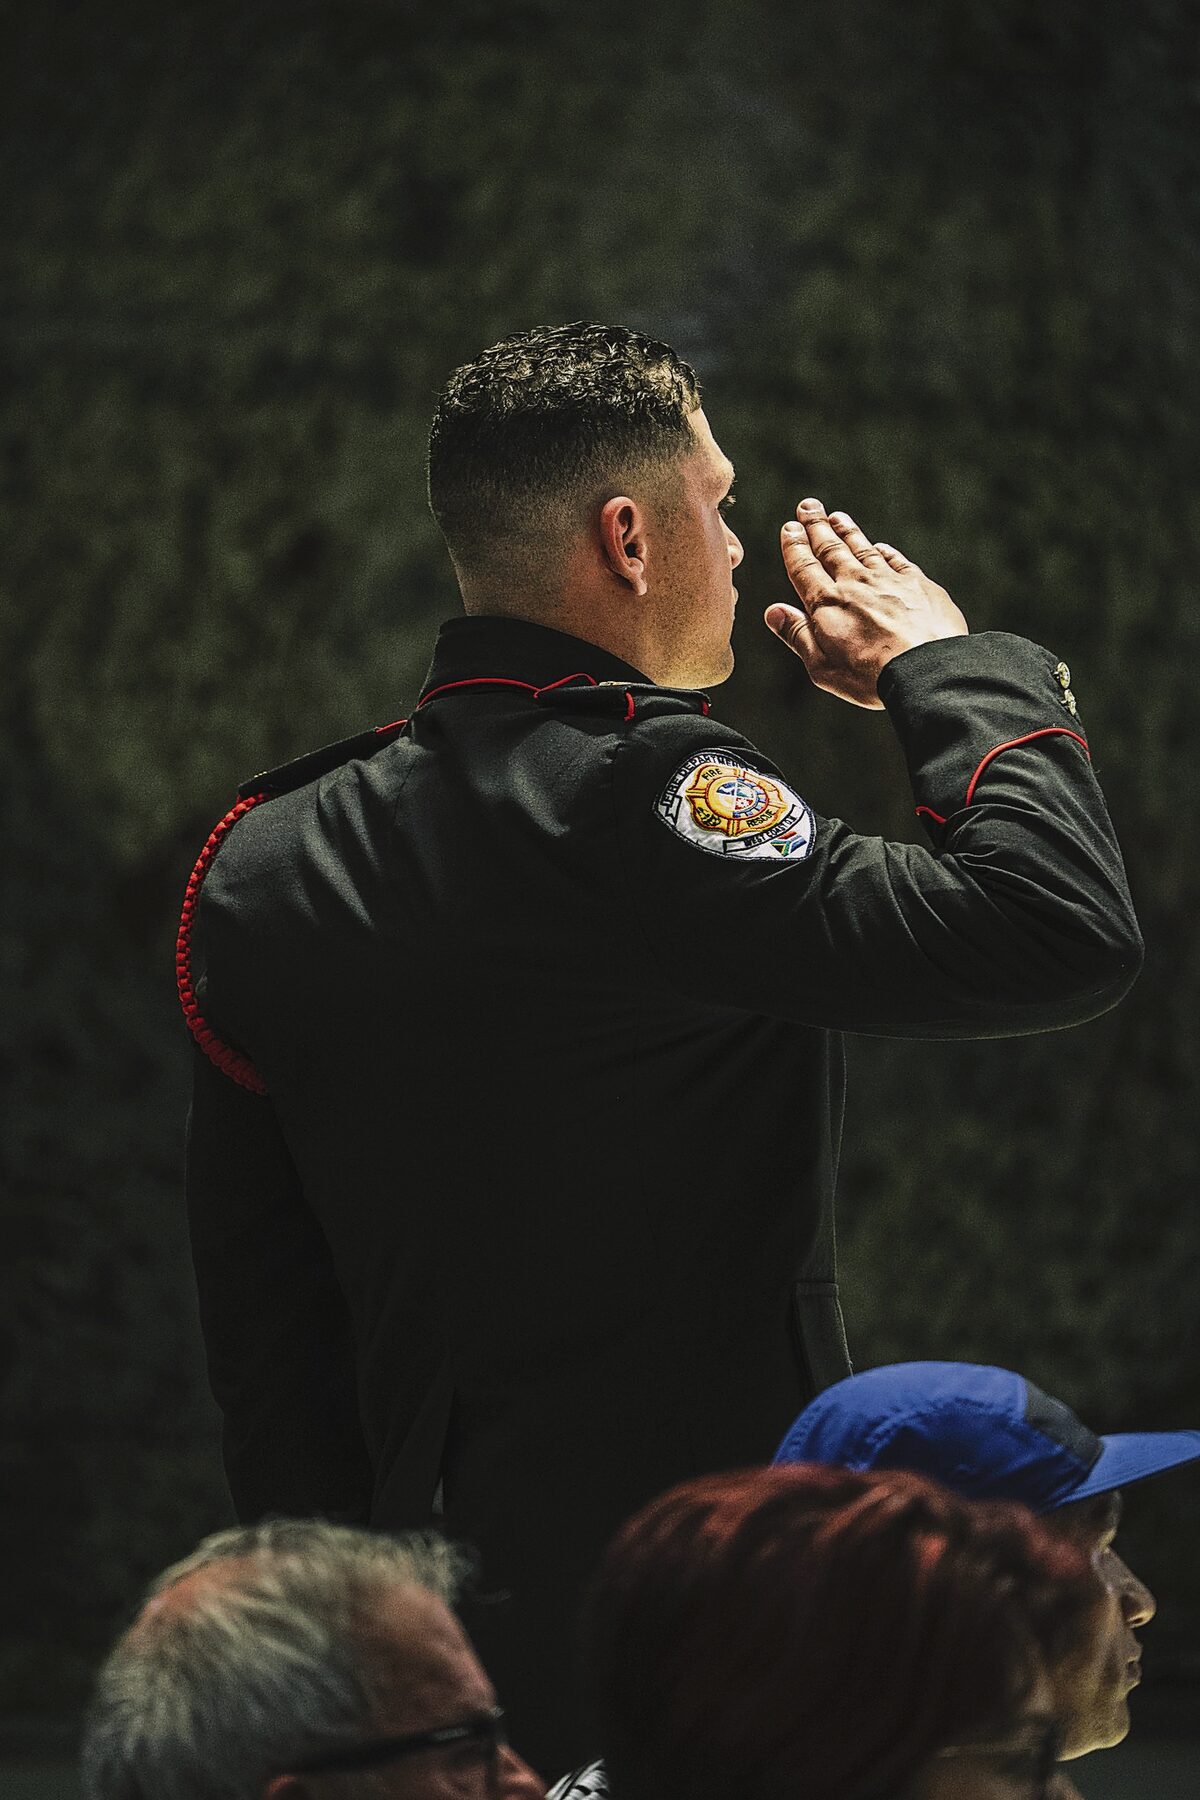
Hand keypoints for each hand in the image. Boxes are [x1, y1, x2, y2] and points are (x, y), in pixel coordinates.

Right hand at [766, 500, 967, 708]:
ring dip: (848, 531)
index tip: (790, 527)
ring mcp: (888, 580)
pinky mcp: (918, 584)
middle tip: (808, 506)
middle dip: (817, 526)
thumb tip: (774, 612)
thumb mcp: (822, 666)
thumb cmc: (871, 676)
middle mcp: (855, 584)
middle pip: (831, 549)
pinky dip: (885, 551)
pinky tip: (879, 547)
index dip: (795, 545)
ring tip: (837, 517)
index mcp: (827, 604)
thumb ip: (797, 635)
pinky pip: (896, 560)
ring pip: (863, 548)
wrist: (926, 669)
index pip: (804, 567)